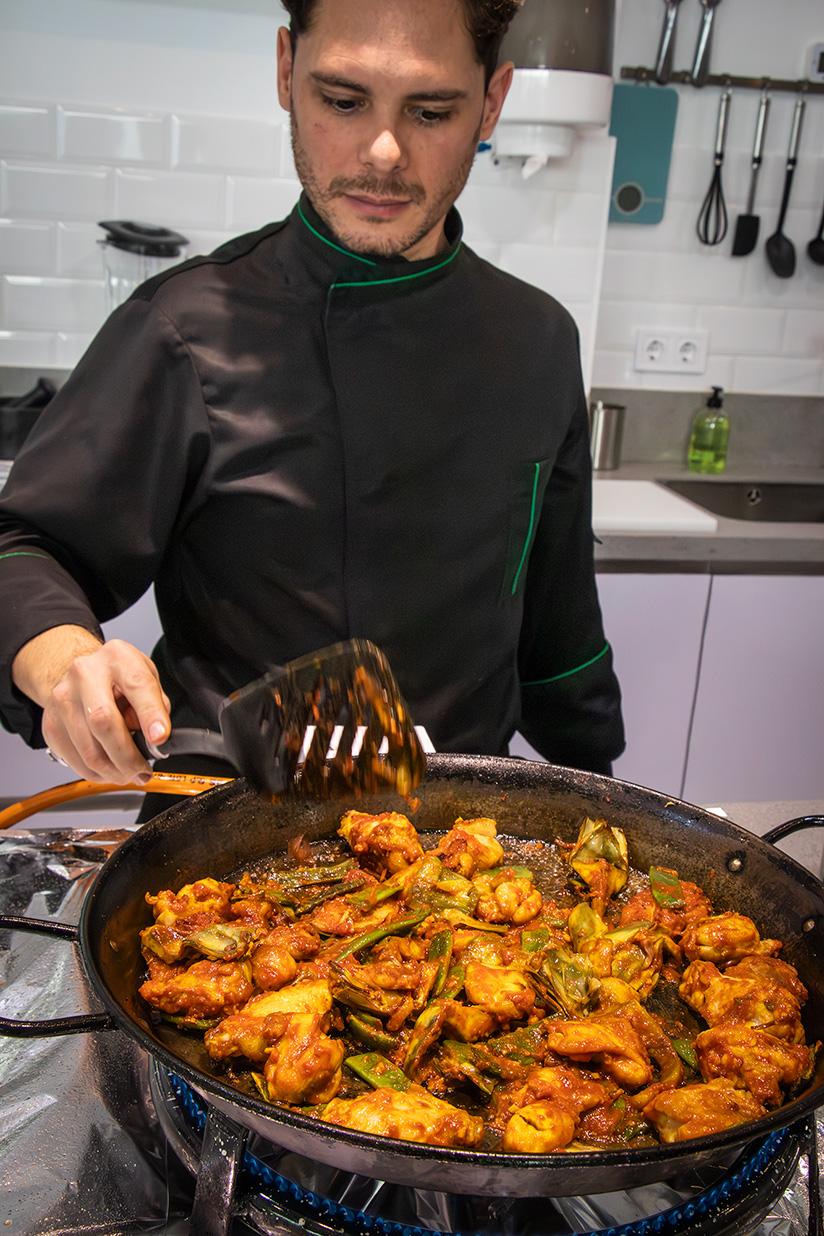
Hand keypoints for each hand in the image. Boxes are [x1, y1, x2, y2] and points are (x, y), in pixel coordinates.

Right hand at [12, 625, 171, 783]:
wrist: (79, 673)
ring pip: (88, 750)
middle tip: (142, 771)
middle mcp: (85, 674)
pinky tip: (108, 769)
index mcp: (117, 658)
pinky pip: (75, 761)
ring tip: (128, 773)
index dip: (150, 715)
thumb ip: (156, 704)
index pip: (136, 685)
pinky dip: (96, 773)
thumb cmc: (117, 677)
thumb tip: (155, 739)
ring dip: (113, 771)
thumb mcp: (145, 676)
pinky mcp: (51, 724)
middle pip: (103, 722)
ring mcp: (62, 699)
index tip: (159, 738)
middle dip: (127, 756)